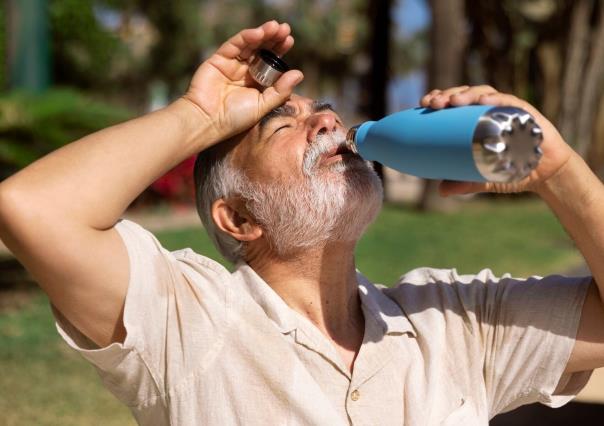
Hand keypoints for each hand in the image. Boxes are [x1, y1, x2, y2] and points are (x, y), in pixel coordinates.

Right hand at [183, 21, 303, 142]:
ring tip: (275, 27)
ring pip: (249, 44)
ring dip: (262, 34)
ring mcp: (232, 64)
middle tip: (285, 29)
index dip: (279, 50)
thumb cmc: (235, 118)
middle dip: (273, 38)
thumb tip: (299, 73)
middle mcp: (245, 71)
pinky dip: (246, 37)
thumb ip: (280, 91)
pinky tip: (258, 33)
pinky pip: (234, 45)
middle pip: (261, 50)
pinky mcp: (219, 59)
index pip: (271, 62)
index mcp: (257, 82)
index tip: (289, 40)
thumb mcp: (262, 105)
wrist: (208, 121)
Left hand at [420, 85, 575, 195]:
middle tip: (433, 103)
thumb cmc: (513, 170)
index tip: (424, 102)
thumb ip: (464, 183)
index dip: (440, 98)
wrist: (546, 174)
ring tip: (453, 101)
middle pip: (465, 94)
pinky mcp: (526, 113)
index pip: (455, 103)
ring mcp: (508, 109)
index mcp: (477, 120)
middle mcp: (490, 110)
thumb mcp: (484, 178)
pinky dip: (496, 100)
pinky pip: (510, 102)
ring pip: (484, 93)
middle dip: (447, 94)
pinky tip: (483, 101)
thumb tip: (441, 191)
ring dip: (467, 94)